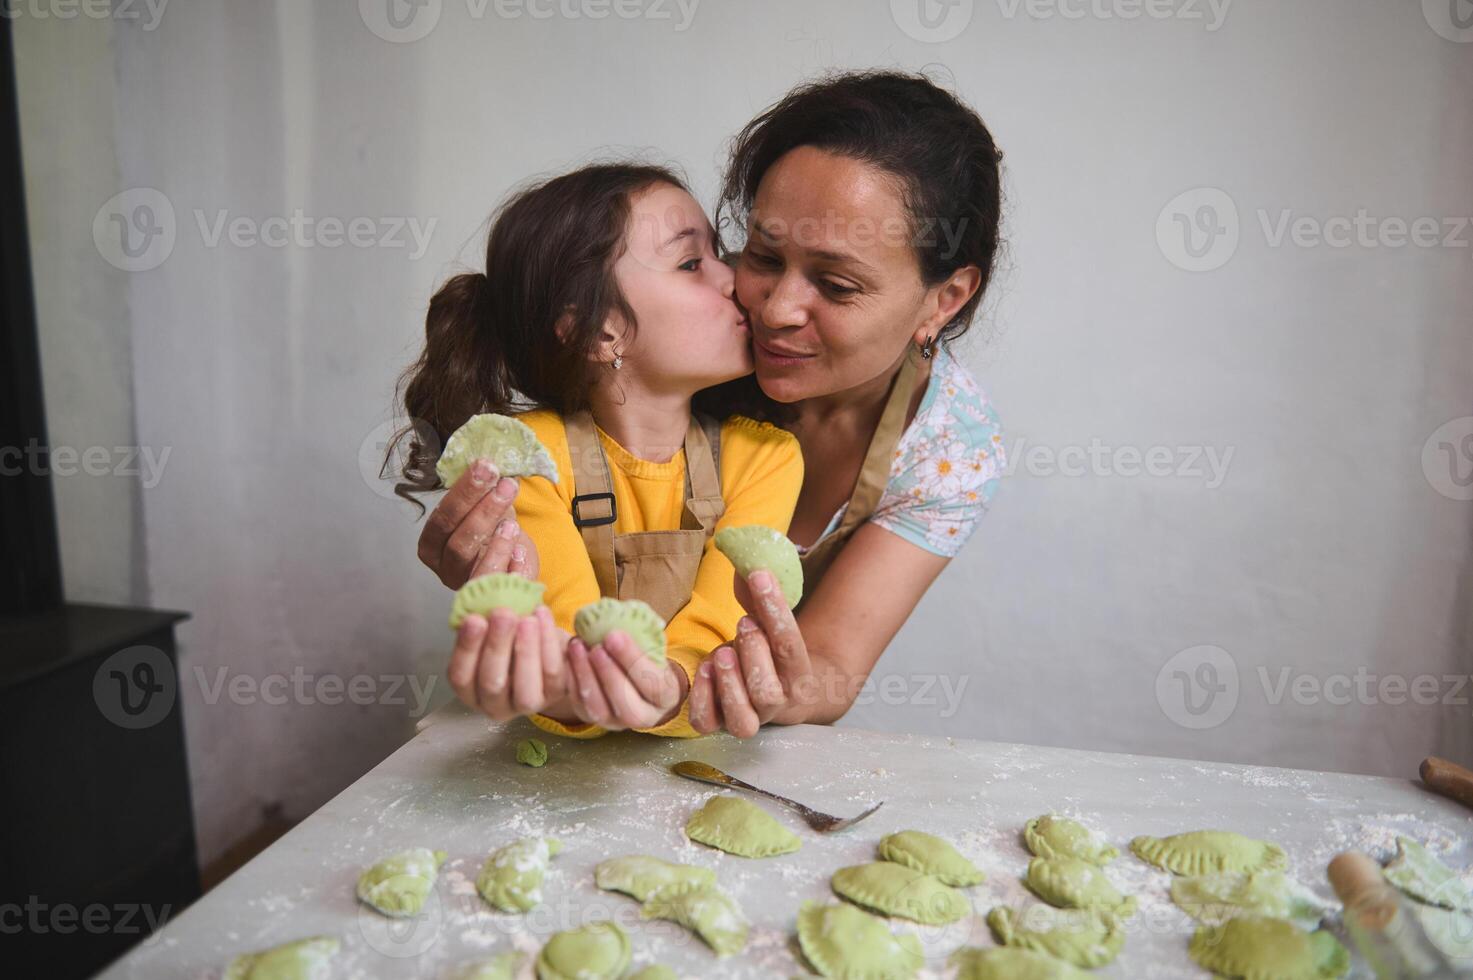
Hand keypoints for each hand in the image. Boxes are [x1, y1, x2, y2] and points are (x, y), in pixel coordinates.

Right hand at [417, 459, 540, 587]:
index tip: (485, 466)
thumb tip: (490, 463)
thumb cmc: (493, 534)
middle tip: (505, 482)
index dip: (463, 493)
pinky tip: (522, 546)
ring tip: (516, 516)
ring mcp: (468, 586)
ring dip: (498, 535)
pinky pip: (500, 584)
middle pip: (459, 542)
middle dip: (483, 509)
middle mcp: (445, 568)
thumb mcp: (483, 512)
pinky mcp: (492, 598)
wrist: (512, 568)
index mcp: (432, 546)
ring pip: (477, 563)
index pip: (442, 519)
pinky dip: (512, 563)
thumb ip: (481, 494)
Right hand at [447, 605, 568, 721]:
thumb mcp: (491, 625)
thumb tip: (483, 593)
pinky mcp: (554, 695)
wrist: (543, 640)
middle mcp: (494, 705)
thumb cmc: (508, 633)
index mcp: (470, 690)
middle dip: (497, 646)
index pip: (461, 676)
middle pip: (492, 684)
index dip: (467, 649)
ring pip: (524, 689)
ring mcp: (524, 705)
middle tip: (503, 614)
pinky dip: (548, 644)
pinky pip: (552, 674)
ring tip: (526, 619)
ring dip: (525, 651)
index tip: (474, 619)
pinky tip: (542, 616)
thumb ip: (484, 617)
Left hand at [564, 631, 685, 730]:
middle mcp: (644, 717)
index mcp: (666, 698)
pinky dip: (574, 681)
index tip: (615, 635)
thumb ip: (645, 636)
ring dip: (586, 676)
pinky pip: (581, 706)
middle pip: (627, 705)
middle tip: (596, 646)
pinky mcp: (594, 720)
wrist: (637, 681)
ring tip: (578, 646)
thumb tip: (625, 615)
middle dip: (609, 674)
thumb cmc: (648, 657)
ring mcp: (617, 723)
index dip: (633, 660)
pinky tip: (571, 656)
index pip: (653, 685)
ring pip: (600, 710)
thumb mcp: (655, 648)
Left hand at [689, 569, 815, 737]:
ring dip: (728, 683)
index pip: (789, 643)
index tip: (760, 576)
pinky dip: (702, 698)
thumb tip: (748, 559)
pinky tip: (705, 669)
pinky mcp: (721, 723)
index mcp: (798, 673)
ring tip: (721, 654)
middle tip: (743, 623)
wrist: (784, 693)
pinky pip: (708, 724)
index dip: (774, 607)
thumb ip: (762, 598)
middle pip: (768, 692)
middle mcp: (777, 702)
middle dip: (754, 652)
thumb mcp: (771, 623)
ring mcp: (749, 718)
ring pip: (744, 719)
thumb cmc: (771, 650)